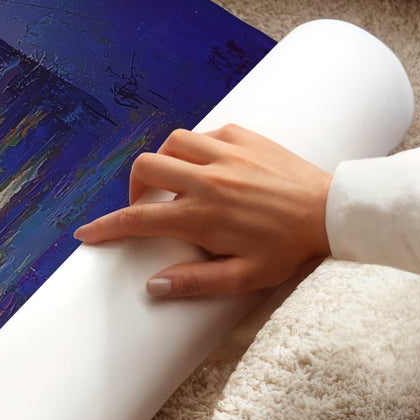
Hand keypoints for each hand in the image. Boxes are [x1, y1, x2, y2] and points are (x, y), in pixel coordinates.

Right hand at [73, 124, 330, 298]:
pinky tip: (209, 165)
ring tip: (175, 182)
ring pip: (172, 143)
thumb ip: (196, 282)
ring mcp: (225, 154)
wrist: (333, 212)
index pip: (137, 220)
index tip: (86, 233)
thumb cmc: (290, 249)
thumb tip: (153, 286)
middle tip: (145, 206)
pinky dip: (198, 147)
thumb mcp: (245, 277)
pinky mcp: (245, 137)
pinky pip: (206, 133)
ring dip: (165, 162)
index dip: (105, 227)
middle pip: (145, 168)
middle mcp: (207, 179)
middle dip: (133, 187)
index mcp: (201, 216)